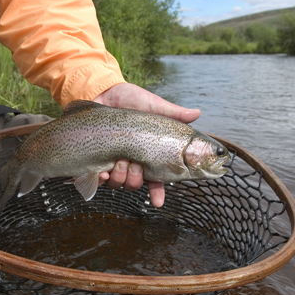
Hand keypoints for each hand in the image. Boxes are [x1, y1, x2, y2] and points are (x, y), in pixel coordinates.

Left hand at [93, 83, 199, 206]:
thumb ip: (174, 113)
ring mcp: (113, 162)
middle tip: (135, 164)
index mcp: (148, 154)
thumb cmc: (130, 99)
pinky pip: (100, 180)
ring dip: (121, 177)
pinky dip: (103, 178)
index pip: (157, 179)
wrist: (103, 92)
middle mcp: (131, 161)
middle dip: (136, 179)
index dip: (158, 193)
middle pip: (136, 185)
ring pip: (119, 184)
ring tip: (119, 160)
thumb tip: (197, 113)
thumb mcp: (154, 105)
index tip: (158, 202)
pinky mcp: (96, 160)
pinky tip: (103, 171)